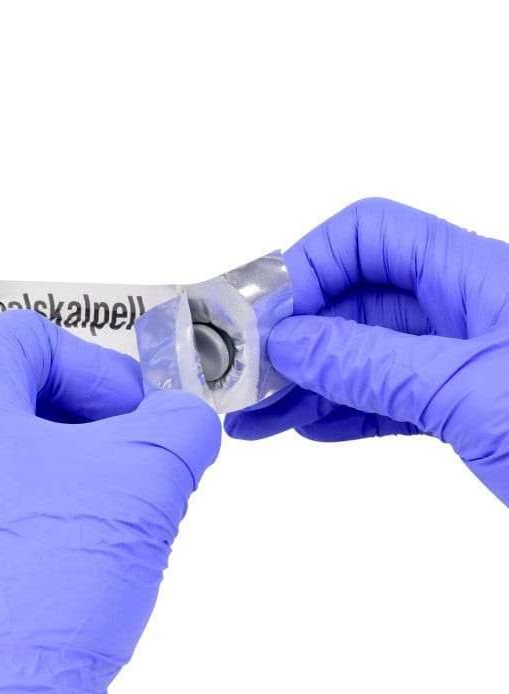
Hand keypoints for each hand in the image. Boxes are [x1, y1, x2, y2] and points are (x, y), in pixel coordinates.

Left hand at [0, 310, 219, 693]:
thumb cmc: (42, 585)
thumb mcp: (146, 480)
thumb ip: (181, 426)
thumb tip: (186, 421)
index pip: (27, 338)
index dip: (97, 367)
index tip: (136, 418)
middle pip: (9, 402)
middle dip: (86, 430)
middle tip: (132, 472)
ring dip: (57, 482)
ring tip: (102, 531)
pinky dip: (21, 528)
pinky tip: (57, 577)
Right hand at [226, 198, 508, 504]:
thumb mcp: (469, 391)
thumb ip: (372, 362)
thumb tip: (289, 339)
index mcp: (478, 277)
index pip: (370, 236)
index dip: (309, 265)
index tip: (263, 318)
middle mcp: (466, 311)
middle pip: (356, 299)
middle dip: (294, 334)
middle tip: (243, 374)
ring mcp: (463, 363)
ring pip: (364, 355)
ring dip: (306, 380)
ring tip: (258, 413)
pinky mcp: (464, 411)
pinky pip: (386, 399)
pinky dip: (342, 412)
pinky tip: (308, 429)